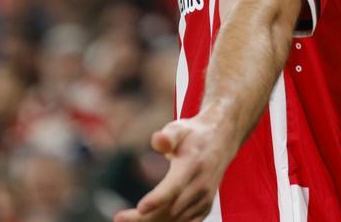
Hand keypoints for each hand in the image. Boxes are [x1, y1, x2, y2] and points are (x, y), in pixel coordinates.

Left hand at [114, 114, 234, 221]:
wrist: (221, 141)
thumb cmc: (193, 134)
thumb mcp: (179, 128)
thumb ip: (168, 135)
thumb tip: (157, 140)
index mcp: (192, 165)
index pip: (175, 186)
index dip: (158, 199)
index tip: (141, 208)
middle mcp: (201, 186)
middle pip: (170, 209)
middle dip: (143, 218)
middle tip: (119, 218)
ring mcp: (204, 199)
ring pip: (175, 221)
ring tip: (126, 219)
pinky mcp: (204, 208)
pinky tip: (147, 221)